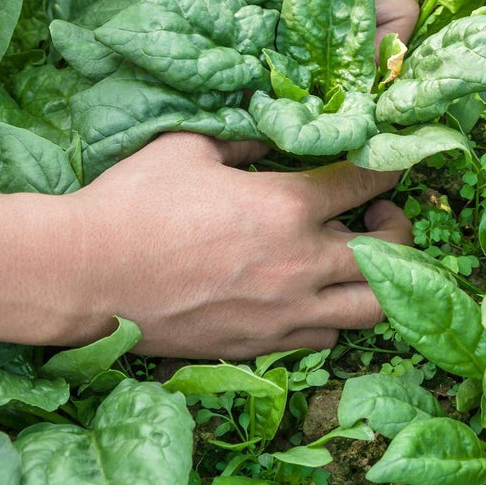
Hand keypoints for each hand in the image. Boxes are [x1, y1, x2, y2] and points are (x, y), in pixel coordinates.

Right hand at [66, 133, 410, 357]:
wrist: (86, 273)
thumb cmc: (134, 202)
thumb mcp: (190, 147)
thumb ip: (244, 140)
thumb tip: (272, 138)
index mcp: (286, 207)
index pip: (364, 183)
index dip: (387, 169)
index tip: (390, 164)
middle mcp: (299, 265)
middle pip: (389, 256)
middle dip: (398, 230)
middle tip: (381, 217)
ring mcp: (283, 314)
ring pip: (368, 310)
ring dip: (375, 281)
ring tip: (356, 263)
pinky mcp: (259, 346)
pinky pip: (323, 338)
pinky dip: (331, 315)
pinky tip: (312, 297)